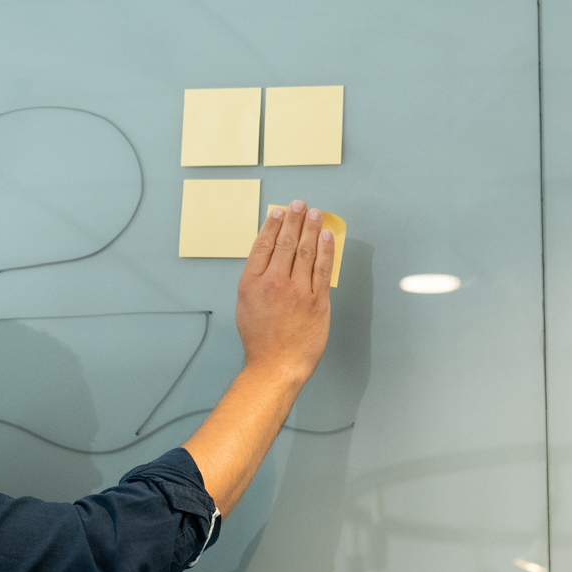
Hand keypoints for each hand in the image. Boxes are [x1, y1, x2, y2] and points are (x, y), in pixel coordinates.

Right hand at [236, 198, 333, 384]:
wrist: (276, 366)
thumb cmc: (260, 340)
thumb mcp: (245, 305)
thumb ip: (256, 279)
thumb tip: (269, 256)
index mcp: (252, 283)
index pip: (263, 245)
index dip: (272, 225)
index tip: (279, 212)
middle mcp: (274, 283)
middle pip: (285, 243)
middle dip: (294, 220)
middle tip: (299, 205)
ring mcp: (297, 292)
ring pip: (305, 251)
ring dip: (311, 228)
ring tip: (315, 213)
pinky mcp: (317, 302)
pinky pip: (322, 269)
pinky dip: (325, 249)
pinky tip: (326, 236)